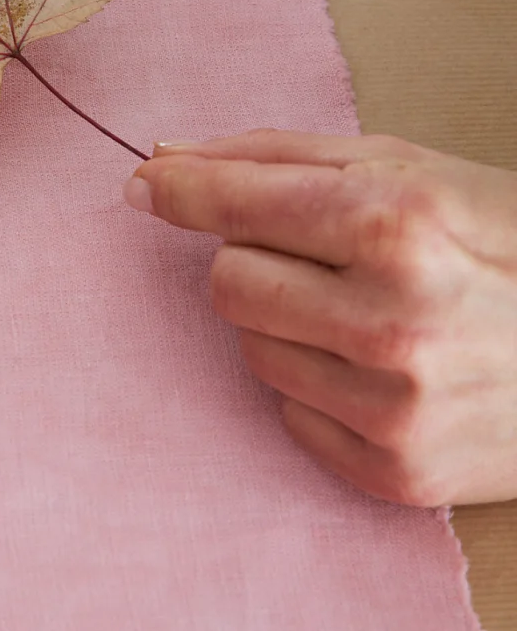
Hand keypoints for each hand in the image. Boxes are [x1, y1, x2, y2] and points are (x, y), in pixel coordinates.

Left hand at [125, 131, 516, 508]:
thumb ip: (283, 158)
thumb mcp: (418, 170)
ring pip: (250, 350)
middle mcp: (390, 318)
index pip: (233, 206)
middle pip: (228, 282)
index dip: (180, 191)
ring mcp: (393, 406)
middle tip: (325, 257)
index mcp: (396, 223)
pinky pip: (288, 417)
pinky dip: (319, 390)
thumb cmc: (511, 246)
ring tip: (367, 314)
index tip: (149, 187)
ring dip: (289, 324)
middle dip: (258, 259)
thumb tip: (164, 161)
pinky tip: (386, 371)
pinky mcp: (395, 473)